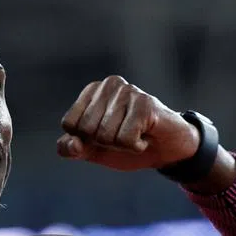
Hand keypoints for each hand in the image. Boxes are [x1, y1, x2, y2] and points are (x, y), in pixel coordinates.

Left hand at [57, 76, 199, 171]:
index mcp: (91, 91)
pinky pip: (125, 139)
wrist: (166, 150)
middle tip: (123, 135)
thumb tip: (73, 143)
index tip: (104, 135)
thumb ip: (72, 148)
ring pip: (106, 136)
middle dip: (104, 143)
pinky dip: (135, 146)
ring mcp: (128, 91)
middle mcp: (108, 85)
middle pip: (86, 129)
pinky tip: (146, 135)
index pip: (69, 124)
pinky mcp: (145, 103)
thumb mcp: (93, 150)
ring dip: (121, 146)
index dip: (85, 139)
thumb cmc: (126, 144)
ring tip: (136, 134)